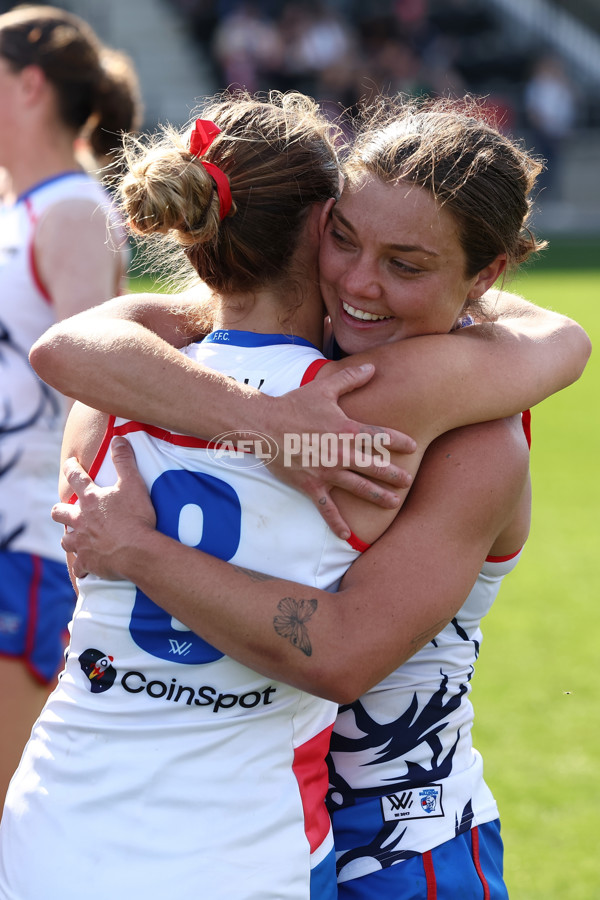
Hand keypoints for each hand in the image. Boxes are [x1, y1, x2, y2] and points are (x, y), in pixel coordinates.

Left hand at [52, 437, 155, 579]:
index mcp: (90, 499)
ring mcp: (82, 542)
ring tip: (76, 538)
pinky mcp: (87, 562)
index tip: (69, 463)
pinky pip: (79, 566)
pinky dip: (81, 566)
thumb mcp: (133, 483)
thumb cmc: (135, 517)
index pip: (76, 477)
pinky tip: (84, 567)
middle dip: (61, 509)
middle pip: (60, 512)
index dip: (71, 467)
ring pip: (66, 540)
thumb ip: (124, 460)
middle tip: (66, 509)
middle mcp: (80, 520)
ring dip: (69, 538)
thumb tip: (118, 439)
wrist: (137, 550)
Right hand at [262, 363, 415, 539]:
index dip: (398, 441)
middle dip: (394, 475)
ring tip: (393, 503)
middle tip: (408, 481)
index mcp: (346, 429)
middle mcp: (340, 453)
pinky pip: (327, 509)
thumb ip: (350, 379)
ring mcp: (327, 472)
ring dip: (378, 497)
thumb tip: (372, 366)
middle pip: (375, 466)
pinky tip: (348, 536)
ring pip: (359, 488)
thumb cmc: (293, 405)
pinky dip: (337, 523)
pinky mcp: (311, 486)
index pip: (379, 437)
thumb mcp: (323, 388)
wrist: (264, 425)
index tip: (412, 446)